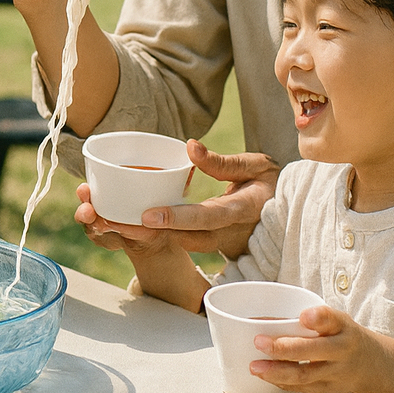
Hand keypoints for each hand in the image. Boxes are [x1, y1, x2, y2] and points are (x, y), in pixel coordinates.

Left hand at [74, 140, 277, 256]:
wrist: (285, 214)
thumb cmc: (270, 183)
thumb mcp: (256, 165)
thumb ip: (222, 161)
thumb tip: (190, 146)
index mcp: (240, 211)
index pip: (205, 218)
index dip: (177, 218)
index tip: (147, 216)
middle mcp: (227, 234)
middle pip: (183, 239)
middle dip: (148, 233)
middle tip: (111, 221)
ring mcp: (219, 244)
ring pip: (178, 244)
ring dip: (145, 236)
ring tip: (108, 222)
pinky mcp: (210, 246)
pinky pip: (180, 243)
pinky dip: (155, 236)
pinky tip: (124, 224)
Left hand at [255, 306, 393, 392]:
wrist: (374, 364)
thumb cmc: (342, 335)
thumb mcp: (334, 319)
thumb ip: (304, 319)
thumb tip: (261, 321)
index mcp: (343, 326)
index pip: (332, 318)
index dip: (318, 317)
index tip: (304, 316)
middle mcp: (344, 350)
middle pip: (313, 351)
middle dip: (283, 348)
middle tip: (259, 342)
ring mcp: (340, 374)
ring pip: (305, 375)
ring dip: (276, 372)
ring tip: (255, 367)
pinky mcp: (334, 390)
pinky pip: (305, 388)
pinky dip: (284, 383)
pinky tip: (268, 376)